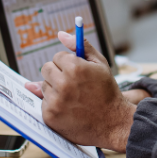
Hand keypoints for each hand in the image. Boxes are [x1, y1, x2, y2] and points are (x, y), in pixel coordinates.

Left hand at [24, 31, 134, 151]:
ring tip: (73, 98)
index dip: (68, 64)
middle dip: (58, 74)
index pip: (57, 57)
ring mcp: (55, 102)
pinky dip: (53, 105)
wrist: (113, 123)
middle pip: (46, 69)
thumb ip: (80, 46)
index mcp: (75, 68)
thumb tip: (60, 34)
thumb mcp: (100, 64)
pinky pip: (43, 102)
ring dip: (55, 89)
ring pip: (43, 86)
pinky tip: (69, 108)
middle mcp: (63, 84)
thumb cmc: (107, 92)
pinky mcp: (50, 116)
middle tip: (73, 84)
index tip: (77, 72)